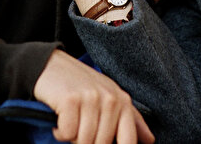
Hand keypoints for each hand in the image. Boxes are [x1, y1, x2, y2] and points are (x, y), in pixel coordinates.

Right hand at [34, 50, 154, 143]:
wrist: (51, 65)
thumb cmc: (81, 85)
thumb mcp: (109, 97)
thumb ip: (131, 119)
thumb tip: (149, 140)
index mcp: (123, 102)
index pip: (128, 140)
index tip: (100, 143)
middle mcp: (110, 99)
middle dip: (87, 142)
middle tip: (79, 129)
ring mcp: (91, 98)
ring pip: (84, 142)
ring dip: (72, 138)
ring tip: (70, 123)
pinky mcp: (71, 100)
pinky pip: (67, 133)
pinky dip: (60, 132)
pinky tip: (59, 119)